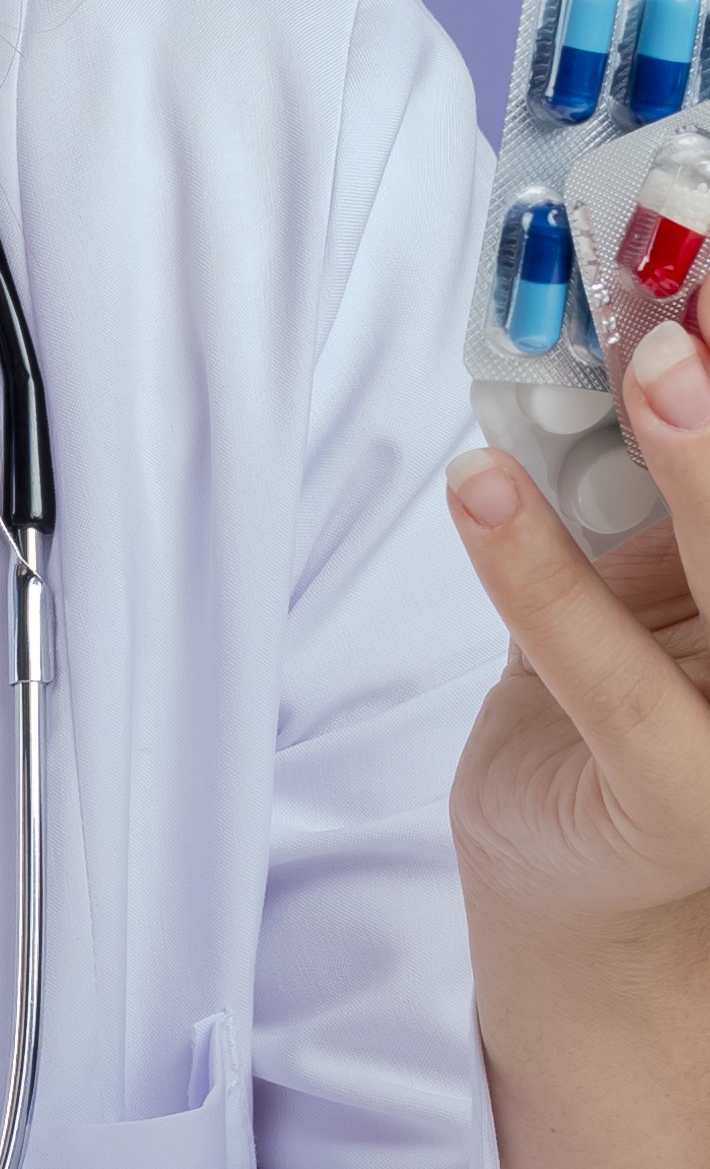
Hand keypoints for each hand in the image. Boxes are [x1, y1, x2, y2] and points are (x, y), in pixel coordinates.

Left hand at [445, 315, 709, 1168]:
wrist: (588, 885)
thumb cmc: (640, 706)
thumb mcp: (668, 580)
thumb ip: (666, 490)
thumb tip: (651, 326)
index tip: (709, 283)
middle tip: (699, 319)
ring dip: (690, 468)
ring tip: (645, 365)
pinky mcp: (675, 797)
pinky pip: (598, 667)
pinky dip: (535, 571)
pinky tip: (481, 488)